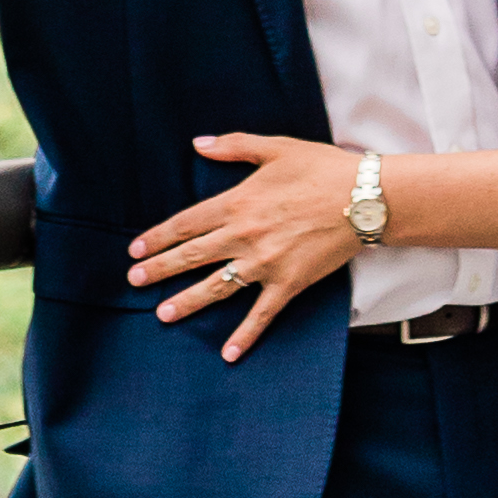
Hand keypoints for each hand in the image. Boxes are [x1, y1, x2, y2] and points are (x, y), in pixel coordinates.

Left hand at [127, 132, 360, 357]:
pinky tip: (228, 354)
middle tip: (133, 282)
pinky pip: (261, 314)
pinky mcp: (289, 283)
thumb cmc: (321, 169)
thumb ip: (233, 146)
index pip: (186, 224)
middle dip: (160, 270)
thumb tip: (198, 143)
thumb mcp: (276, 148)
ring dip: (187, 301)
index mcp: (237, 204)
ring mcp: (265, 263)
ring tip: (162, 314)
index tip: (135, 251)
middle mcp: (244, 236)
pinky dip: (245, 335)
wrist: (364, 198)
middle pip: (193, 256)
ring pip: (217, 287)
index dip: (157, 238)